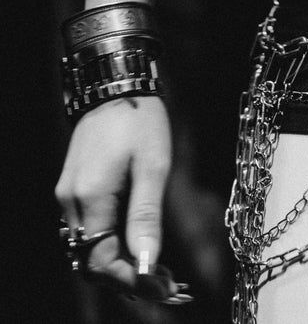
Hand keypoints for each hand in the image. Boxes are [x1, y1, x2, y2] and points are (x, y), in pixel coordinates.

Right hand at [55, 96, 175, 297]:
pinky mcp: (76, 189)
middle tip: (171, 287)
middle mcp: (71, 202)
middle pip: (91, 261)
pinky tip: (142, 249)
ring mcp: (69, 195)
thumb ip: (146, 217)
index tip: (167, 288)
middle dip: (129, 280)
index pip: (101, 261)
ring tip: (163, 274)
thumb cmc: (140, 121)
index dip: (132, 280)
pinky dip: (113, 247)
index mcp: (89, 198)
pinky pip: (89, 231)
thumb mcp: (153, 167)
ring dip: (122, 267)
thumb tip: (147, 263)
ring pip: (89, 249)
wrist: (115, 86)